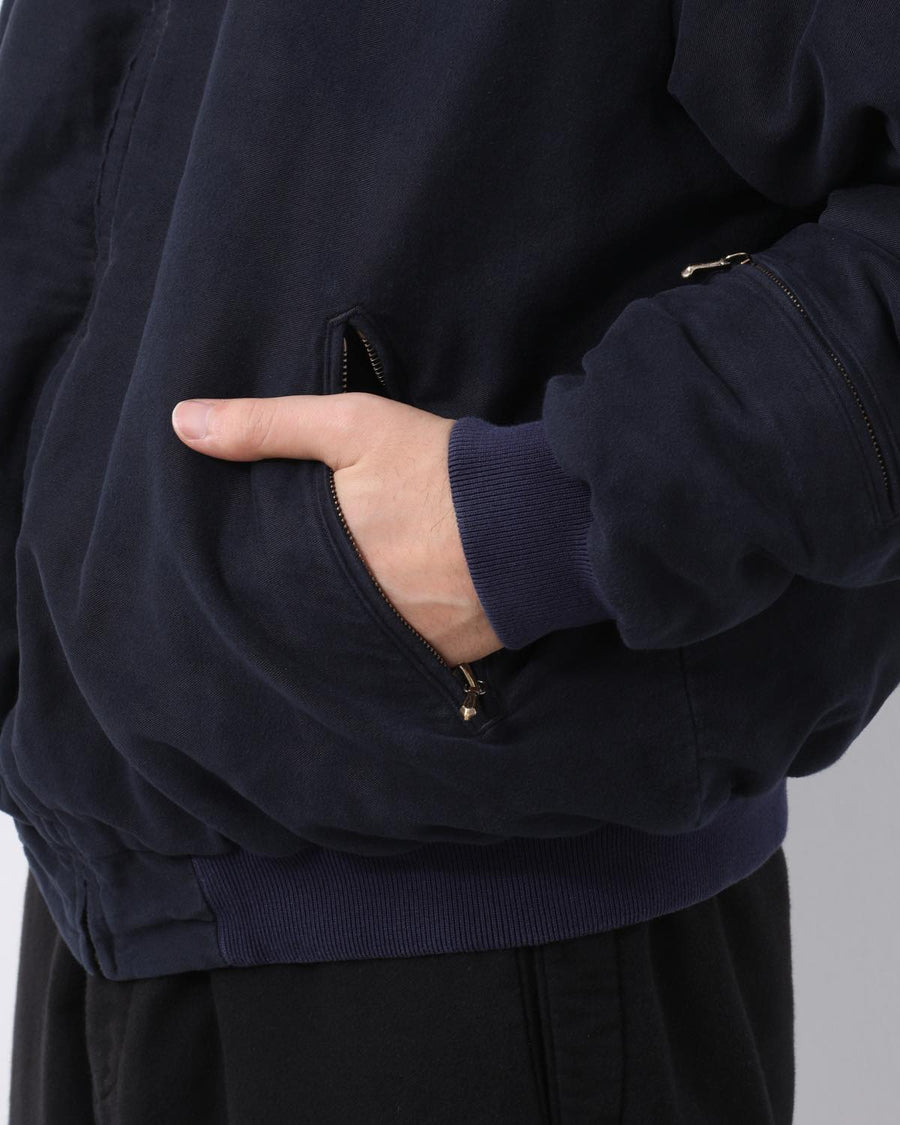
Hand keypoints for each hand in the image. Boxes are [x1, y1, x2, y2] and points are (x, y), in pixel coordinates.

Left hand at [171, 392, 503, 666]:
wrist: (535, 518)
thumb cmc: (439, 468)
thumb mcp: (351, 426)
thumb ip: (265, 426)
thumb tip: (181, 423)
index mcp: (315, 560)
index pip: (259, 579)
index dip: (256, 567)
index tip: (254, 557)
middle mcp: (345, 613)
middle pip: (301, 612)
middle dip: (300, 596)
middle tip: (309, 575)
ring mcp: (392, 643)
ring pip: (346, 637)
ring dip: (342, 620)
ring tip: (351, 593)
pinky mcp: (436, 660)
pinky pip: (396, 654)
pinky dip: (390, 637)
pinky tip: (398, 612)